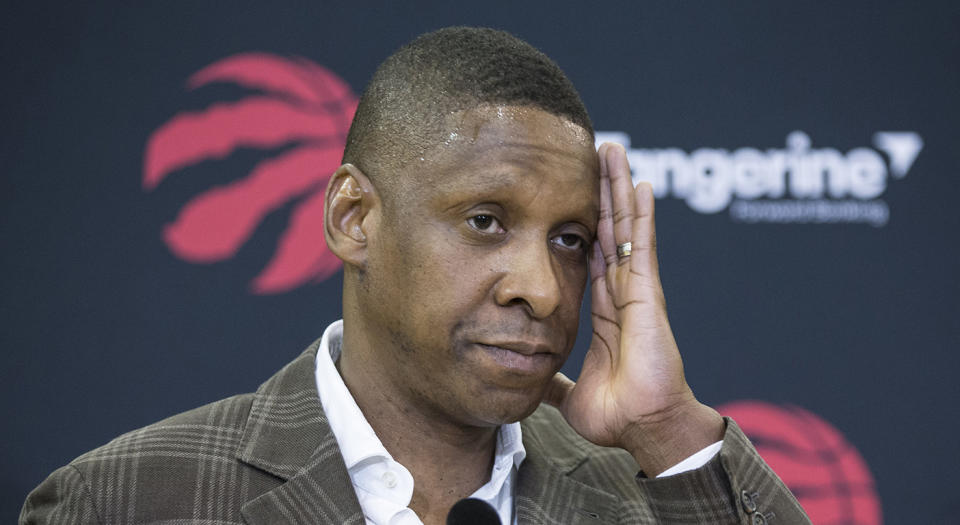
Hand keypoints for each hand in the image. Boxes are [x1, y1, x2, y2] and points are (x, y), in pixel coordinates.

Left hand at [544, 143, 723, 474]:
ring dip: (619, 189)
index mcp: (605, 311)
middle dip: (601, 192)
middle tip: (594, 153)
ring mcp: (637, 291)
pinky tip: (641, 184)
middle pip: (609, 231)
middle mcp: (622, 294)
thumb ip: (553, 381)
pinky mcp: (648, 294)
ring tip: (613, 152)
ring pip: (626, 228)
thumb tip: (533, 382)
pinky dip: (642, 215)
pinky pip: (643, 247)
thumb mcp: (569, 392)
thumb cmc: (617, 414)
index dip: (584, 224)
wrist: (642, 428)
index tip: (572, 195)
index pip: (591, 255)